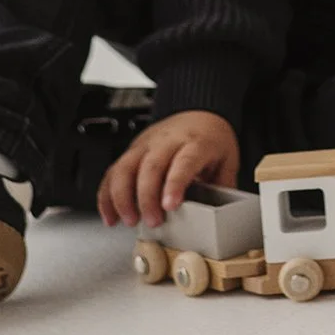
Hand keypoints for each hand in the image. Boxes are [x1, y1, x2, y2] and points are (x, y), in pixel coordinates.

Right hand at [98, 110, 239, 228]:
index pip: (183, 161)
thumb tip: (221, 216)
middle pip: (150, 167)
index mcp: (195, 143)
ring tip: (130, 221)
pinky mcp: (132, 150)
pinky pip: (112, 172)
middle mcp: (167, 141)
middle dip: (147, 198)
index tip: (169, 205)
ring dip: (122, 198)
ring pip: (125, 167)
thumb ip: (222, 188)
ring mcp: (146, 144)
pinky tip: (110, 216)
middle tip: (152, 221)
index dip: (174, 184)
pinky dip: (107, 196)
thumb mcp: (227, 160)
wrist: (199, 112)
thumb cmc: (211, 139)